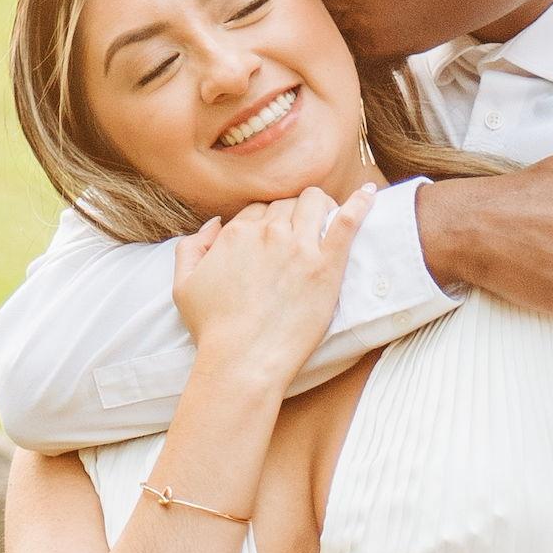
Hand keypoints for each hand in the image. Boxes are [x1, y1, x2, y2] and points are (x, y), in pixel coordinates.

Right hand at [169, 181, 377, 383]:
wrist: (243, 360)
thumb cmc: (213, 329)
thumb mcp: (183, 286)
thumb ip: (191, 247)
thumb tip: (214, 225)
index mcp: (236, 233)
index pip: (258, 209)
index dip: (266, 222)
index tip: (274, 237)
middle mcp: (268, 232)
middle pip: (286, 204)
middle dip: (292, 214)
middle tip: (301, 234)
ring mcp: (299, 246)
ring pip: (314, 203)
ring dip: (319, 206)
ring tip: (327, 218)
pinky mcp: (326, 265)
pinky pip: (348, 221)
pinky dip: (361, 203)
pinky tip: (369, 192)